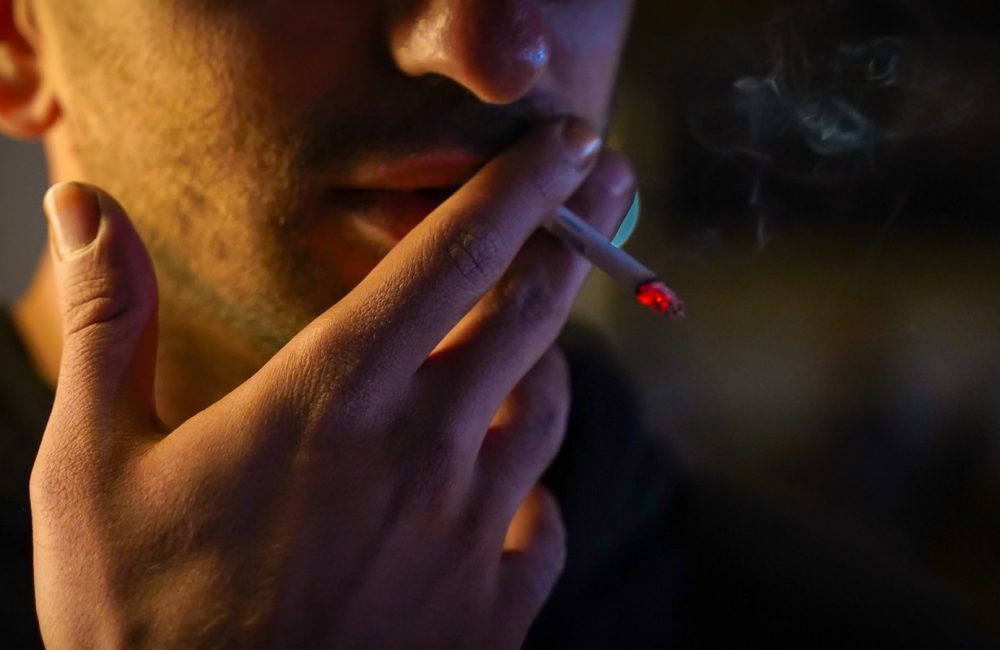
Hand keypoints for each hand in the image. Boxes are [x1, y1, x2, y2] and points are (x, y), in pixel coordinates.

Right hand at [30, 118, 634, 647]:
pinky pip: (548, 522)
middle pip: (529, 314)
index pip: (450, 257)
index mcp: (331, 400)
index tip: (562, 142)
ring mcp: (472, 535)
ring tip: (526, 344)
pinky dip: (536, 489)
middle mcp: (423, 452)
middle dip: (570, 242)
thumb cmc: (143, 624)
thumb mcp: (93, 469)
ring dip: (544, 359)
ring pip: (549, 410)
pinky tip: (508, 494)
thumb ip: (108, 327)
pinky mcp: (496, 612)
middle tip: (597, 198)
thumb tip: (86, 208)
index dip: (517, 187)